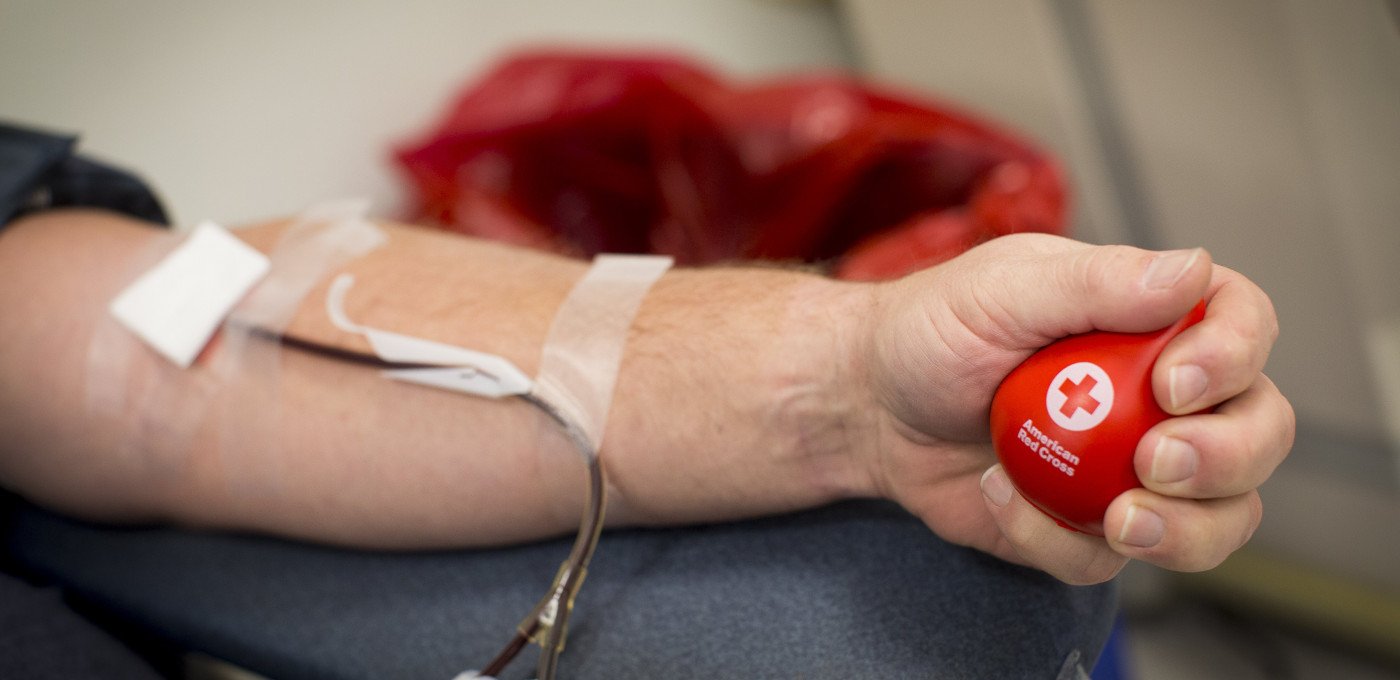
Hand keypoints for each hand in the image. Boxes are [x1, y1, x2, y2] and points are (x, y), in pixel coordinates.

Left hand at [865, 233, 1293, 583]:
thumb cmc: (932, 331)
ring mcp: (1132, 469)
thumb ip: (1095, 282)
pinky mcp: (1086, 528)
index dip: (1234, 358)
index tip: (1175, 383)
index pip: (1244, 326)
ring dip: (1187, 530)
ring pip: (1220, 516)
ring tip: (1117, 519)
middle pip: (1259, 431)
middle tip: (1157, 462)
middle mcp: (1161, 397)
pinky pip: (1107, 558)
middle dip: (1228, 457)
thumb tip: (1193, 271)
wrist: (870, 404)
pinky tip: (1000, 495)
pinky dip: (1056, 539)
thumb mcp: (1002, 289)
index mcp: (1152, 320)